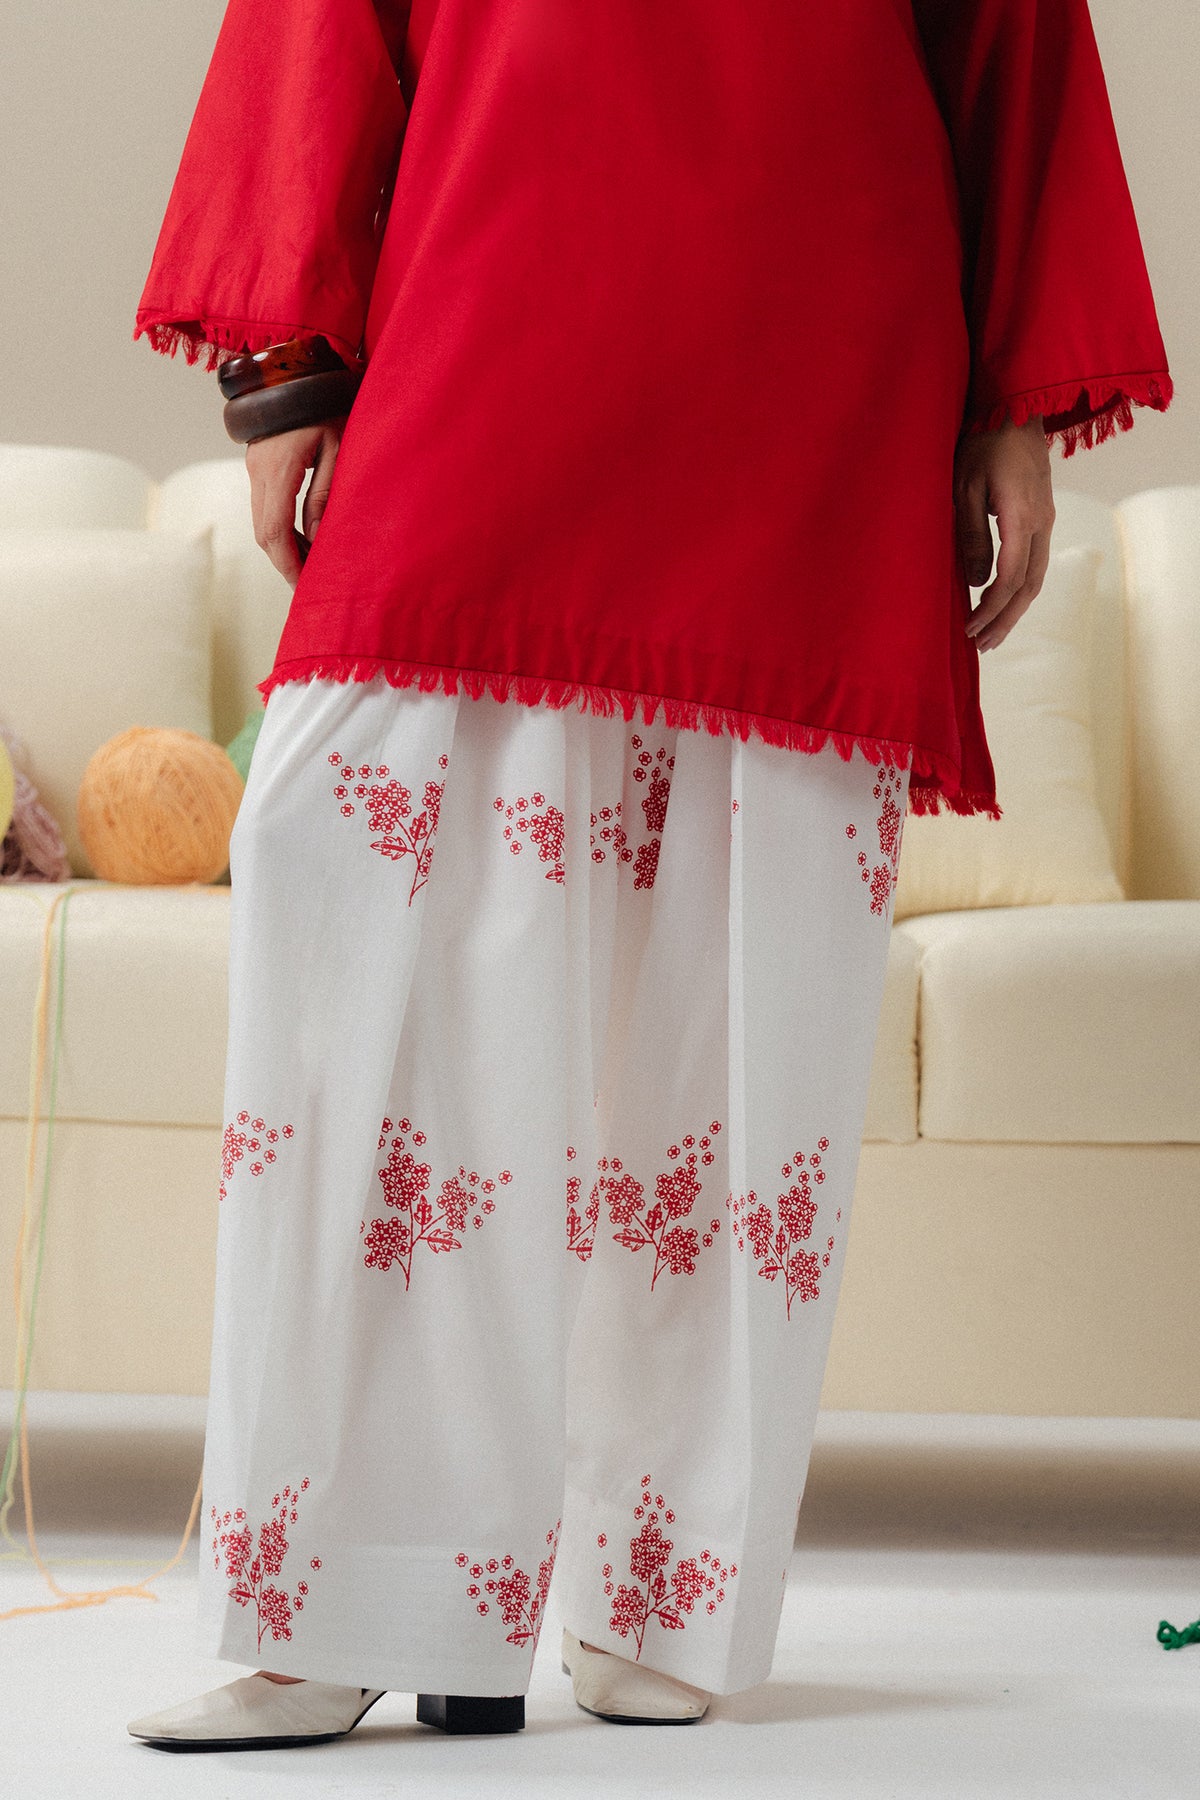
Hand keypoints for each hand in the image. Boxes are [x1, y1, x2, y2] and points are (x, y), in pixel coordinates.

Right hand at [246, 419, 345, 587]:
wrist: (294, 369)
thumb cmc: (325, 404)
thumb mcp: (337, 448)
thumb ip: (325, 494)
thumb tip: (318, 538)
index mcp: (278, 469)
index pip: (275, 531)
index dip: (288, 564)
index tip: (304, 585)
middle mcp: (258, 472)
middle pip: (263, 533)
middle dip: (285, 563)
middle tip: (310, 585)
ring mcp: (253, 468)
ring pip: (260, 522)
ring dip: (283, 548)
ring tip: (311, 566)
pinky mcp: (258, 465)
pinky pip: (264, 508)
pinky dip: (280, 530)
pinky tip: (302, 540)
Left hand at [953, 416, 1054, 651]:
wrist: (1016, 408)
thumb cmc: (983, 443)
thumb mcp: (965, 488)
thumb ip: (970, 535)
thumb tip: (975, 583)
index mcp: (1021, 516)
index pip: (1010, 576)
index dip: (990, 607)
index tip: (969, 627)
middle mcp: (1042, 523)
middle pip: (1029, 586)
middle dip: (1004, 619)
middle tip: (981, 645)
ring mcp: (1046, 520)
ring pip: (1036, 577)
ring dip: (1013, 608)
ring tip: (991, 633)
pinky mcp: (1042, 516)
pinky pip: (1035, 562)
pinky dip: (1019, 588)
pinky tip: (1002, 600)